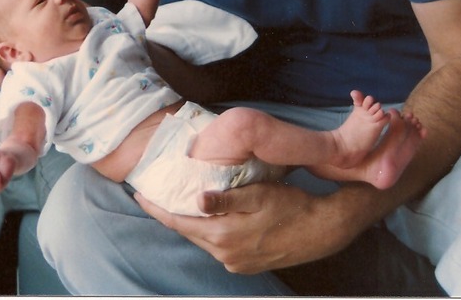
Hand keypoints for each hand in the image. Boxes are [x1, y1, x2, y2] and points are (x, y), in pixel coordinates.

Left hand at [135, 182, 355, 273]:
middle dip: (170, 214)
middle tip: (153, 196)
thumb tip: (196, 200)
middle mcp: (225, 254)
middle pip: (188, 231)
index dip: (156, 208)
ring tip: (177, 204)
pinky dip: (208, 231)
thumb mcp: (258, 194)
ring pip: (203, 239)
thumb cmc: (290, 204)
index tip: (138, 195)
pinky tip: (207, 218)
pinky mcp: (245, 264)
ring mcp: (235, 262)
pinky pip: (217, 246)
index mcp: (224, 235)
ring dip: (190, 223)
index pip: (178, 222)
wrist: (322, 229)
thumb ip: (226, 199)